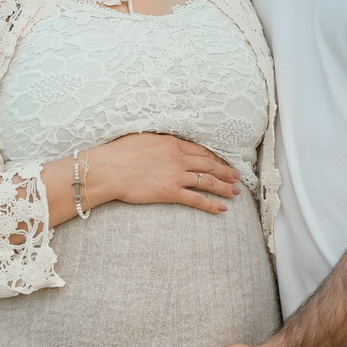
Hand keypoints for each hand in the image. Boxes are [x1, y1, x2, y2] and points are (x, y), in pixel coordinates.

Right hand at [85, 132, 238, 214]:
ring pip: (208, 181)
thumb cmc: (119, 153)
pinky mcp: (171, 192)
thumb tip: (166, 144)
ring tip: (235, 192)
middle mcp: (179, 158)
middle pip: (209, 164)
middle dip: (225, 171)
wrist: (109, 169)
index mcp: (172, 143)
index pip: (201, 150)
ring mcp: (176, 175)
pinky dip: (211, 204)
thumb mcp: (143, 138)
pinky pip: (197, 199)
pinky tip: (222, 208)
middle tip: (237, 177)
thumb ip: (159, 142)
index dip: (215, 158)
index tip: (223, 163)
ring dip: (224, 187)